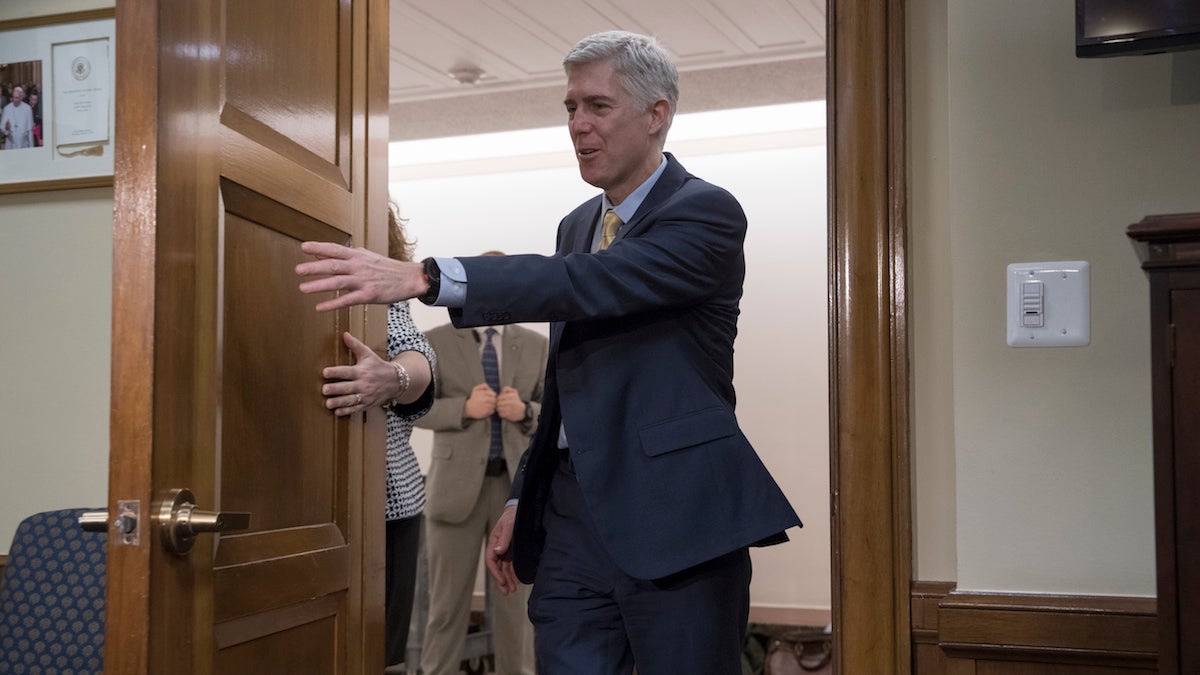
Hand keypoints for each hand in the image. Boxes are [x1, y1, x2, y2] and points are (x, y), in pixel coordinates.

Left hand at [295, 241, 425, 311]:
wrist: (409, 278)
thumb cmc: (386, 269)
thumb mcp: (365, 258)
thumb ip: (343, 257)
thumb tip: (319, 254)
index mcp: (357, 256)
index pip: (335, 249)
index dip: (319, 247)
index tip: (303, 247)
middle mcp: (359, 266)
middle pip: (333, 265)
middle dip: (314, 268)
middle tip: (297, 270)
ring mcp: (364, 281)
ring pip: (338, 282)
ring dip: (319, 285)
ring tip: (302, 288)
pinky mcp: (369, 295)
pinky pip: (347, 300)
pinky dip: (333, 304)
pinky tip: (320, 307)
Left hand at [320, 332, 394, 415]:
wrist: (395, 381)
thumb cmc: (377, 366)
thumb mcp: (368, 354)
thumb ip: (355, 345)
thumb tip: (344, 334)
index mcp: (361, 371)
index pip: (346, 371)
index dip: (336, 372)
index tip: (325, 372)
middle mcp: (363, 384)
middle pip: (347, 387)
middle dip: (335, 389)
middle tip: (324, 390)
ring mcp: (365, 395)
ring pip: (350, 400)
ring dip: (339, 402)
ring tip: (328, 404)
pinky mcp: (367, 403)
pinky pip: (356, 409)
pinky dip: (347, 411)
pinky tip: (337, 412)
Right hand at [463, 383, 496, 418]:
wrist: (468, 408)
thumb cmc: (474, 398)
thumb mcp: (476, 389)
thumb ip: (484, 385)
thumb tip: (492, 389)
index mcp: (484, 394)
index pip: (494, 394)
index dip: (493, 396)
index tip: (490, 397)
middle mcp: (485, 400)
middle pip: (495, 400)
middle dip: (493, 401)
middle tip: (490, 402)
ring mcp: (485, 407)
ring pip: (494, 406)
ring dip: (492, 406)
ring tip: (487, 405)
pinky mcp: (485, 413)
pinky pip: (492, 411)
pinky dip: (491, 410)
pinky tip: (486, 409)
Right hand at [485, 505, 518, 594]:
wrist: (521, 509)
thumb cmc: (513, 515)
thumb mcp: (509, 524)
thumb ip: (504, 538)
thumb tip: (498, 551)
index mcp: (494, 542)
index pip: (491, 561)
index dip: (496, 573)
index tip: (502, 581)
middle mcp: (498, 548)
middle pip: (498, 568)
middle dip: (502, 581)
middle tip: (508, 592)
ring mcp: (505, 550)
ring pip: (504, 568)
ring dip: (507, 579)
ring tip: (512, 590)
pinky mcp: (512, 551)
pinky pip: (511, 565)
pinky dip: (513, 573)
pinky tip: (516, 581)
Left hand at [496, 386, 526, 421]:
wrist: (522, 411)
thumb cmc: (515, 400)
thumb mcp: (513, 392)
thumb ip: (507, 389)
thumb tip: (502, 391)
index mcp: (512, 396)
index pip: (499, 398)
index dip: (498, 399)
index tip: (500, 400)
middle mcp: (512, 402)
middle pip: (498, 403)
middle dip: (498, 404)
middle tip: (499, 405)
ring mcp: (511, 409)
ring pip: (499, 409)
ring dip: (499, 409)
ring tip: (501, 408)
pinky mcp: (510, 415)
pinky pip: (501, 414)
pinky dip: (501, 413)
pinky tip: (503, 412)